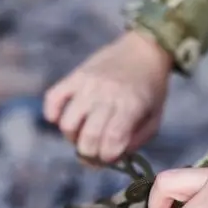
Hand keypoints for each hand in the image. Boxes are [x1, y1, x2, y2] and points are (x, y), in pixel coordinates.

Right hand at [43, 30, 172, 161]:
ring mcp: (88, 84)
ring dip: (73, 137)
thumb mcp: (154, 118)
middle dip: (89, 154)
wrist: (145, 50)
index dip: (107, 157)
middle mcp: (107, 94)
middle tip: (95, 151)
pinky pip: (52, 98)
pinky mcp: (75, 76)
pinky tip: (62, 118)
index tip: (110, 157)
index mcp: (131, 105)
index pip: (110, 141)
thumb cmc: (151, 90)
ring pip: (67, 124)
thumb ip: (136, 141)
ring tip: (83, 133)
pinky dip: (53, 114)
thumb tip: (111, 157)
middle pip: (88, 137)